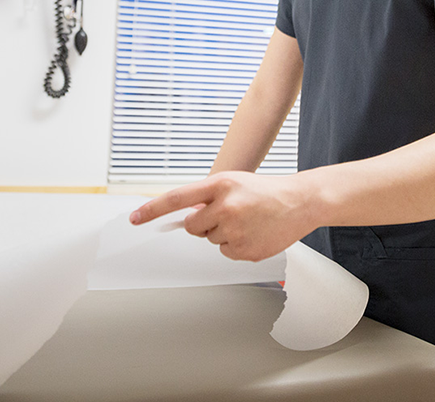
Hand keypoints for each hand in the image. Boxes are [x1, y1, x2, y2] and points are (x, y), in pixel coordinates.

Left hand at [129, 171, 315, 261]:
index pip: (177, 198)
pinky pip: (226, 252)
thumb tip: (187, 216)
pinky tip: (253, 232)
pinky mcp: (245, 250)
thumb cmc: (266, 191)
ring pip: (211, 240)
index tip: (134, 218)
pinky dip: (236, 245)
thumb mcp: (235, 182)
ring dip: (223, 233)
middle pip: (193, 226)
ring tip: (247, 221)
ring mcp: (236, 230)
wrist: (300, 202)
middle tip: (227, 214)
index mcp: (221, 184)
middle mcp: (226, 206)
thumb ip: (208, 197)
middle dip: (203, 224)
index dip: (152, 210)